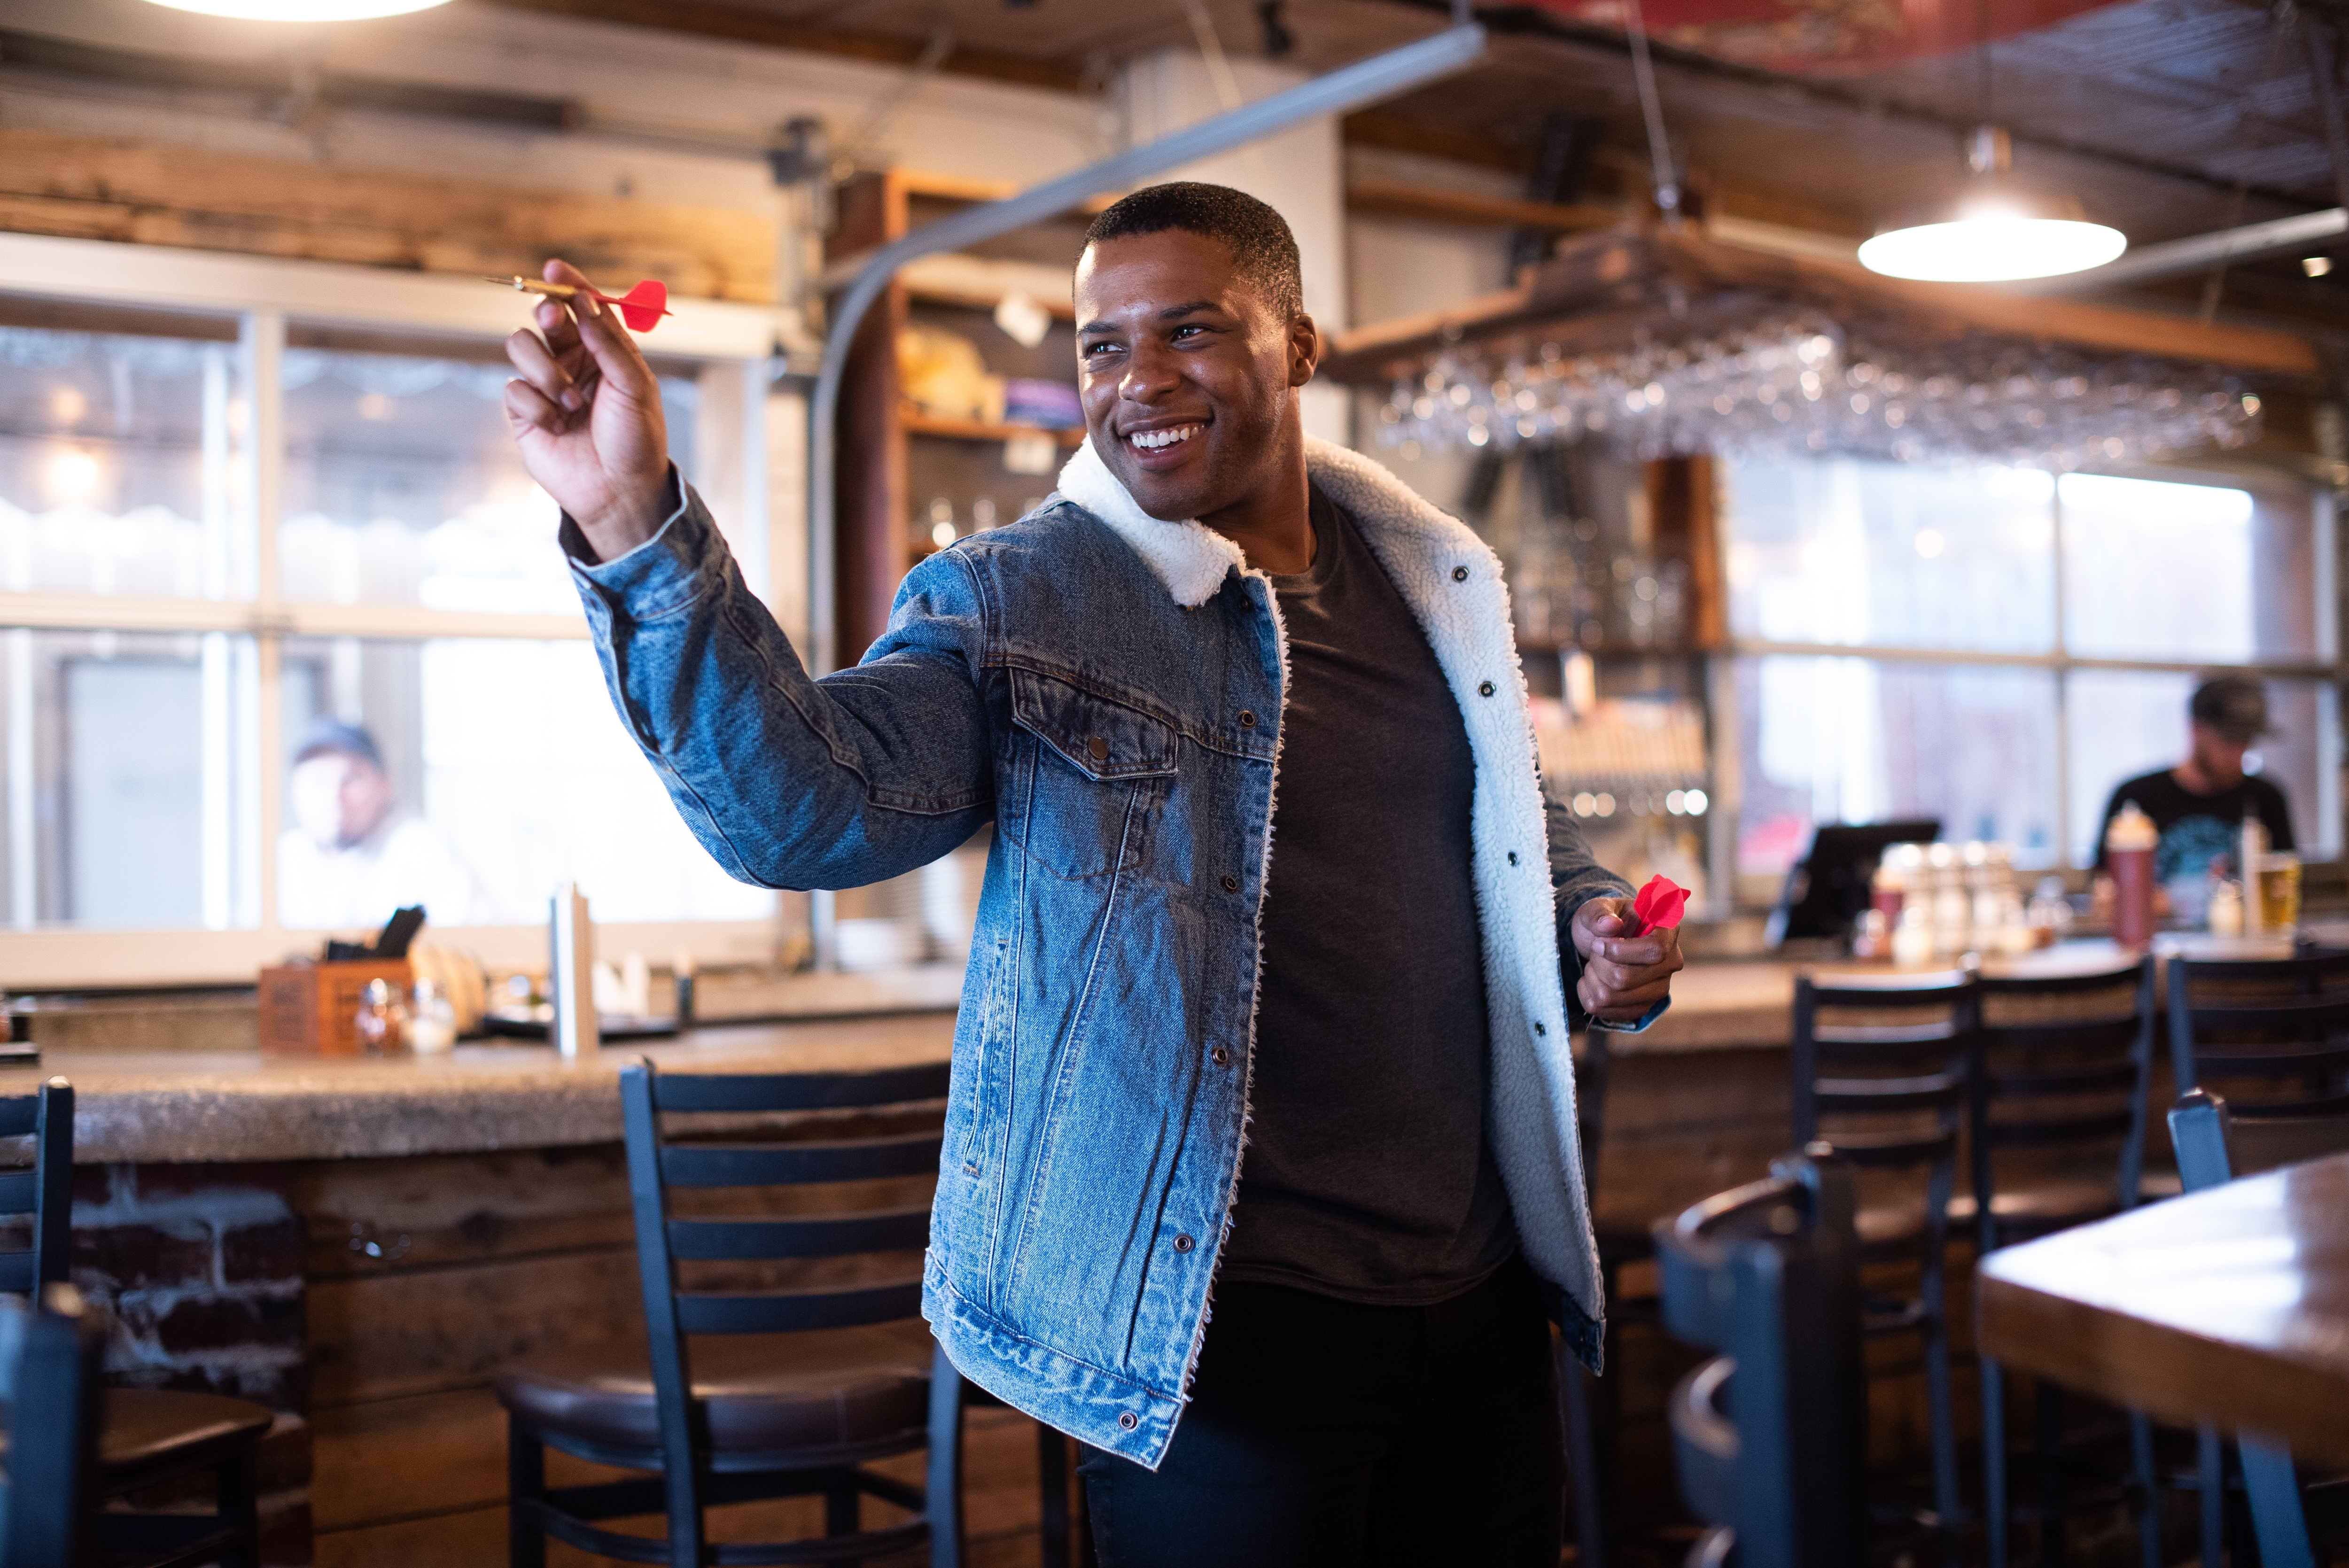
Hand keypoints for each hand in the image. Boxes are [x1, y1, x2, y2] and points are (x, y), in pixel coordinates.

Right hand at [502, 259, 671, 559]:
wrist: (620, 492)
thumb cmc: (636, 440)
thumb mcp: (635, 386)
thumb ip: (608, 342)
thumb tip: (583, 302)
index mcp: (605, 351)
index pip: (582, 306)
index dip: (567, 284)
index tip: (555, 268)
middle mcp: (573, 361)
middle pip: (544, 317)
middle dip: (545, 313)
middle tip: (551, 319)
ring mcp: (546, 384)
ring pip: (520, 346)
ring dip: (543, 370)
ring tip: (570, 403)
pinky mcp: (525, 412)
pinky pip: (512, 388)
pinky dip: (535, 405)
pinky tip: (557, 426)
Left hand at [1569, 897, 1684, 1023]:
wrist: (1601, 940)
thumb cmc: (1603, 920)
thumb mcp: (1596, 908)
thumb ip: (1600, 913)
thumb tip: (1611, 924)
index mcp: (1667, 932)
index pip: (1654, 951)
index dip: (1620, 951)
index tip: (1598, 943)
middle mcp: (1670, 962)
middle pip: (1625, 979)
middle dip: (1598, 963)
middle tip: (1594, 950)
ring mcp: (1659, 988)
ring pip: (1611, 997)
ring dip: (1592, 979)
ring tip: (1594, 964)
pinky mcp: (1643, 1006)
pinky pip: (1606, 1012)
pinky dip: (1589, 996)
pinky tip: (1592, 980)